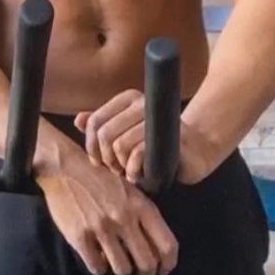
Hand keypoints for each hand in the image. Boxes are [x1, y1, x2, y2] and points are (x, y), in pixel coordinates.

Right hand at [37, 153, 178, 274]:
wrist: (65, 168)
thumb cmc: (100, 179)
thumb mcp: (130, 189)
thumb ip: (143, 214)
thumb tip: (154, 246)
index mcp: (141, 206)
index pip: (168, 245)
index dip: (169, 263)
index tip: (163, 268)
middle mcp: (124, 218)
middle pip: (147, 263)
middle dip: (147, 272)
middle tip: (141, 271)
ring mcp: (101, 228)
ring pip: (122, 269)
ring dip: (122, 269)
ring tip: (118, 262)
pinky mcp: (79, 236)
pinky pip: (97, 267)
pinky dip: (100, 266)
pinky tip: (98, 257)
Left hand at [75, 91, 219, 184]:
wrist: (195, 150)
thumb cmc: (155, 144)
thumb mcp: (125, 133)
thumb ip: (102, 127)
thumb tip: (79, 120)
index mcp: (128, 99)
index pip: (95, 121)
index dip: (91, 145)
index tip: (98, 160)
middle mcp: (142, 103)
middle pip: (105, 133)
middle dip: (105, 158)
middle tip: (114, 169)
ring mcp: (157, 118)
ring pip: (120, 144)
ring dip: (120, 166)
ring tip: (127, 172)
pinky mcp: (170, 136)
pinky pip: (138, 153)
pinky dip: (133, 170)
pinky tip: (138, 175)